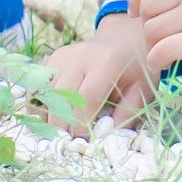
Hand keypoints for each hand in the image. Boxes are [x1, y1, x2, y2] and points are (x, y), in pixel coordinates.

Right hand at [43, 12, 154, 131]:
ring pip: (46, 91)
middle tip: (67, 143)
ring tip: (57, 134)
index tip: (82, 142)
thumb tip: (104, 138)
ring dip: (48, 116)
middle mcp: (81, 55)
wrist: (123, 38)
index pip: (87, 97)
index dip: (81, 124)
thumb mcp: (141, 90)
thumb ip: (126, 114)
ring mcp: (63, 55)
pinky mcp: (52, 58)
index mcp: (107, 62)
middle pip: (61, 95)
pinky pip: (40, 86)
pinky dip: (41, 105)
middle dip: (62, 124)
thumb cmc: (134, 68)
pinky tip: (50, 118)